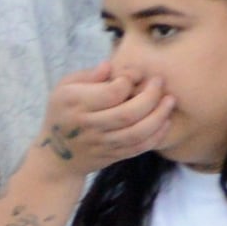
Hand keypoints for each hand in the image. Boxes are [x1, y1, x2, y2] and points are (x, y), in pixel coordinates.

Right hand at [37, 58, 180, 175]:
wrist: (56, 159)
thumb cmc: (63, 113)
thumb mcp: (64, 88)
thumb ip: (87, 75)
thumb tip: (110, 66)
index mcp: (74, 103)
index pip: (111, 92)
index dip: (129, 80)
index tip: (134, 73)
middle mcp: (87, 125)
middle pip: (128, 113)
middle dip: (150, 96)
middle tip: (159, 82)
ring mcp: (101, 143)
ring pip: (137, 132)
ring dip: (159, 116)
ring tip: (170, 100)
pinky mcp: (112, 156)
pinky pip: (138, 148)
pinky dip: (156, 135)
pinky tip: (165, 121)